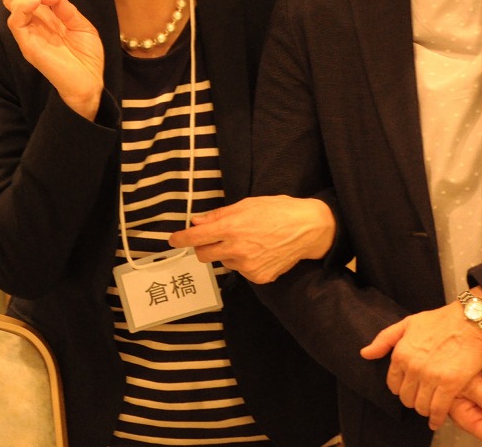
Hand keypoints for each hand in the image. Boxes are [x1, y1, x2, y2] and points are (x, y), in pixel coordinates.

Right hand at [0, 0, 103, 118]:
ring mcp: (29, 37)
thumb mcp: (81, 25)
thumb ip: (66, 8)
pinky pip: (17, 22)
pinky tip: (35, 1)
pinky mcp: (28, 46)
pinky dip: (23, 7)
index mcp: (47, 20)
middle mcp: (34, 27)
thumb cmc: (86, 58)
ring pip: (13, 8)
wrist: (90, 83)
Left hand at [167, 196, 335, 282]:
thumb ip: (219, 215)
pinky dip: (244, 263)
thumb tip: (196, 221)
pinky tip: (259, 252)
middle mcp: (237, 249)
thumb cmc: (277, 210)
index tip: (173, 240)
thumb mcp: (247, 204)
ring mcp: (248, 266)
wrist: (308, 229)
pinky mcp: (259, 277)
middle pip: (203, 255)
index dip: (181, 239)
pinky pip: (241, 271)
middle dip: (203, 247)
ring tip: (249, 241)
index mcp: (232, 227)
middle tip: (214, 238)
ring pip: (224, 262)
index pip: (196, 237)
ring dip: (227, 253)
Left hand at [360, 296, 481, 428]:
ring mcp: (431, 377)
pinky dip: (437, 417)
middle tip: (421, 398)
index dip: (400, 389)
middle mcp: (413, 367)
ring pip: (421, 406)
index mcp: (400, 354)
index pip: (393, 384)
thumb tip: (365, 354)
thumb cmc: (439, 321)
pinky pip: (438, 409)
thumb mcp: (407, 324)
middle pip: (406, 398)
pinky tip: (437, 419)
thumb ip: (384, 340)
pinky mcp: (450, 384)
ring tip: (430, 408)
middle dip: (412, 400)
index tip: (409, 389)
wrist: (469, 321)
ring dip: (424, 410)